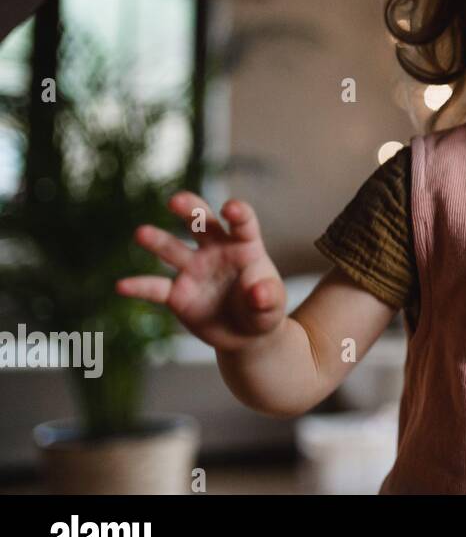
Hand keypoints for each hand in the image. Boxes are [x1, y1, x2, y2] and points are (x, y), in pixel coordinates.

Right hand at [116, 192, 286, 351]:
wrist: (246, 336)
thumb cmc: (263, 312)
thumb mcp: (273, 309)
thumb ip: (268, 299)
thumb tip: (258, 293)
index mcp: (245, 247)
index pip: (242, 223)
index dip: (238, 213)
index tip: (231, 209)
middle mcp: (216, 251)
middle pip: (202, 222)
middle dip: (190, 209)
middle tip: (176, 200)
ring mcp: (194, 269)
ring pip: (172, 249)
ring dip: (157, 240)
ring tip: (141, 233)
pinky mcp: (177, 293)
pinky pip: (156, 288)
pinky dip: (140, 286)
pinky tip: (122, 286)